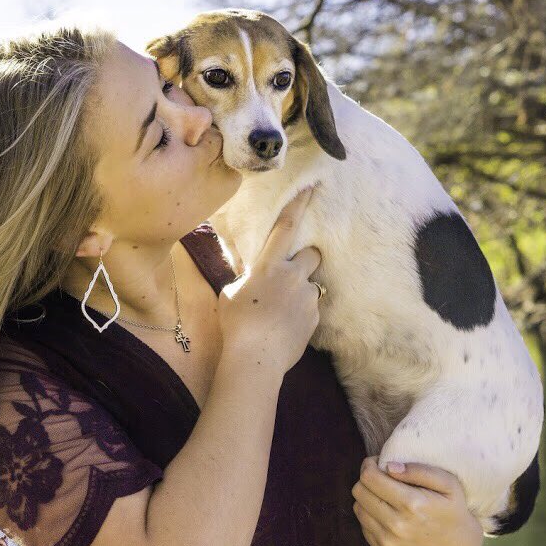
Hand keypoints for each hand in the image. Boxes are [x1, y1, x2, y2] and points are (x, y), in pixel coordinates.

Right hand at [218, 182, 321, 376]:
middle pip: (312, 254)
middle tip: (292, 272)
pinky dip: (301, 315)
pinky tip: (285, 328)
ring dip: (300, 293)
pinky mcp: (315, 318)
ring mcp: (308, 297)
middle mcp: (294, 275)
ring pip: (311, 285)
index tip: (313, 187)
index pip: (287, 227)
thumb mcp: (230, 294)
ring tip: (281, 313)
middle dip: (306, 259)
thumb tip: (247, 276)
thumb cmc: (236, 324)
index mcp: (269, 265)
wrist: (256, 358)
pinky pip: (311, 309)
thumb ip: (243, 279)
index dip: (300, 204)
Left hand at [351, 458, 482, 545]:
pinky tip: (387, 512)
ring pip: (357, 508)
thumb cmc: (454, 510)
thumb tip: (390, 466)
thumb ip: (419, 470)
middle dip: (367, 479)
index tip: (379, 463)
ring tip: (385, 495)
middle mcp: (396, 525)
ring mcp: (388, 541)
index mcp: (412, 504)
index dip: (370, 465)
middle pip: (358, 491)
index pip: (369, 477)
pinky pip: (363, 526)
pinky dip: (370, 515)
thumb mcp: (448, 483)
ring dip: (367, 497)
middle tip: (381, 477)